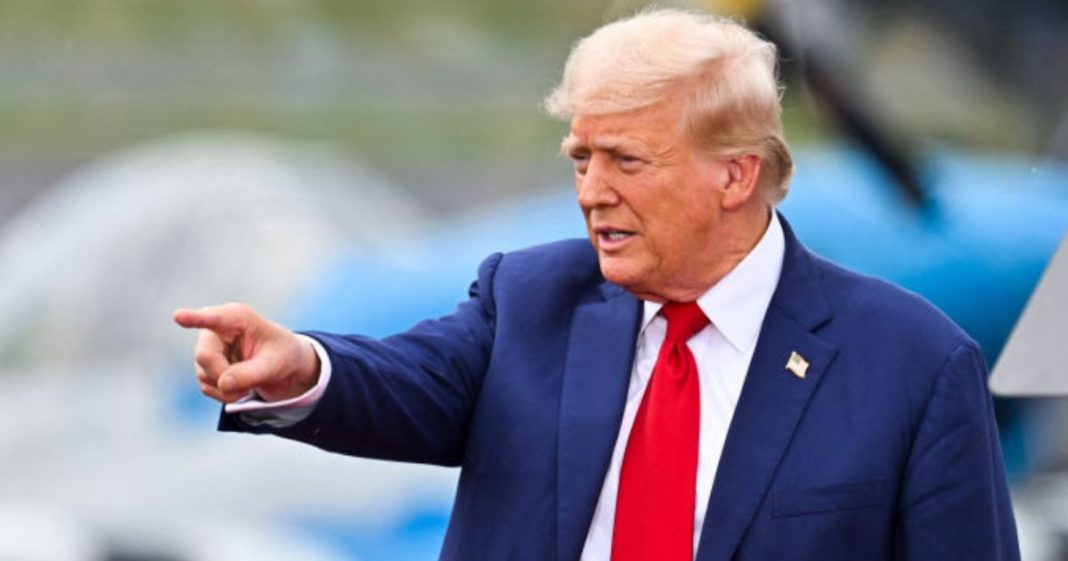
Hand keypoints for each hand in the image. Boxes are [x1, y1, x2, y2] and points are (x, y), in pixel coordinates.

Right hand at [173, 303, 319, 403]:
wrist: (280, 362)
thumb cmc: (281, 354)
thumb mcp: (276, 364)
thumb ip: (251, 373)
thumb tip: (223, 384)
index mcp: (237, 317)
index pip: (213, 318)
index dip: (194, 318)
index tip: (178, 316)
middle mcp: (215, 329)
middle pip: (205, 356)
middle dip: (225, 375)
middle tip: (249, 385)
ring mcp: (206, 348)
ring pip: (204, 374)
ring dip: (228, 387)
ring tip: (251, 380)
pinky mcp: (204, 367)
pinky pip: (206, 387)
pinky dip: (225, 393)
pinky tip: (240, 386)